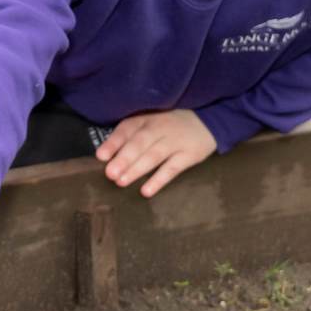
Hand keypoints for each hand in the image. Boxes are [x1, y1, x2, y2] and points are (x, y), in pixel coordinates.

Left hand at [95, 108, 215, 196]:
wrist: (209, 119)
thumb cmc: (170, 123)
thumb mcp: (151, 120)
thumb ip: (131, 134)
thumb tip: (105, 155)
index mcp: (146, 118)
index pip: (127, 129)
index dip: (114, 142)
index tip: (101, 156)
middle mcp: (159, 128)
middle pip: (140, 143)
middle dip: (124, 159)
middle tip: (110, 173)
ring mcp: (175, 142)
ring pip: (153, 156)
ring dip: (136, 169)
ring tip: (121, 182)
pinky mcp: (189, 155)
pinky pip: (172, 169)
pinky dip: (159, 180)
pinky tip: (146, 191)